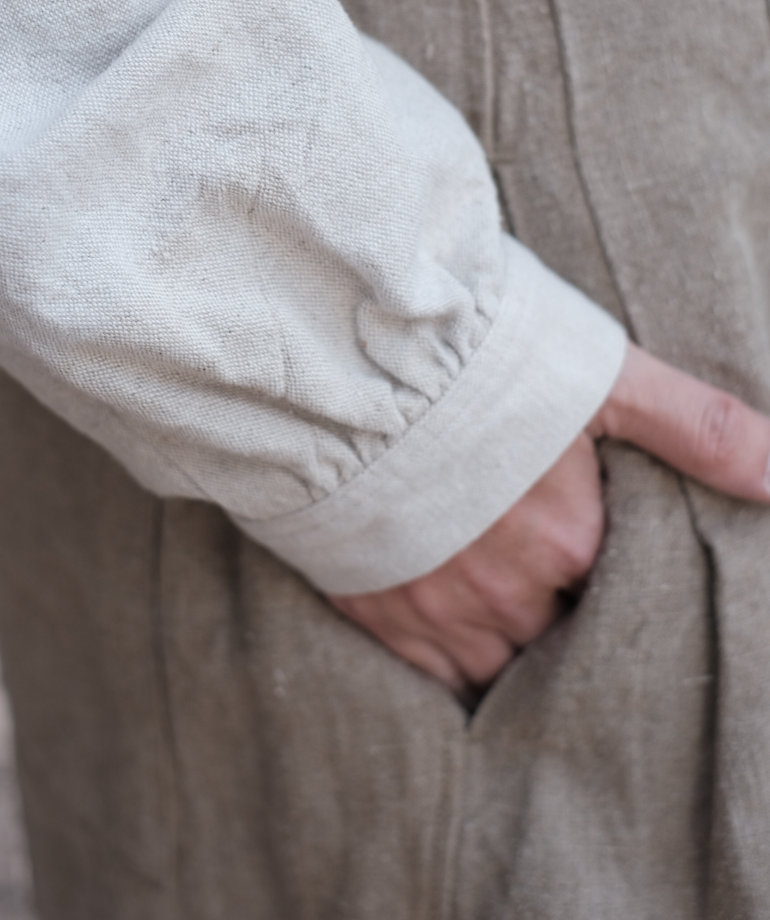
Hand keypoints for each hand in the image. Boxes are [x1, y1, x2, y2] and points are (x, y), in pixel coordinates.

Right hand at [329, 343, 769, 700]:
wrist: (339, 363)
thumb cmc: (472, 359)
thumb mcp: (599, 376)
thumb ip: (696, 425)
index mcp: (569, 540)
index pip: (614, 594)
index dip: (606, 575)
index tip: (592, 554)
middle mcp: (508, 593)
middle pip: (555, 636)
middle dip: (559, 615)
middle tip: (549, 582)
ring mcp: (436, 610)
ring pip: (494, 665)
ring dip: (505, 643)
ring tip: (503, 607)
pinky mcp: (375, 612)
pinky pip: (428, 676)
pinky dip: (446, 663)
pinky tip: (449, 634)